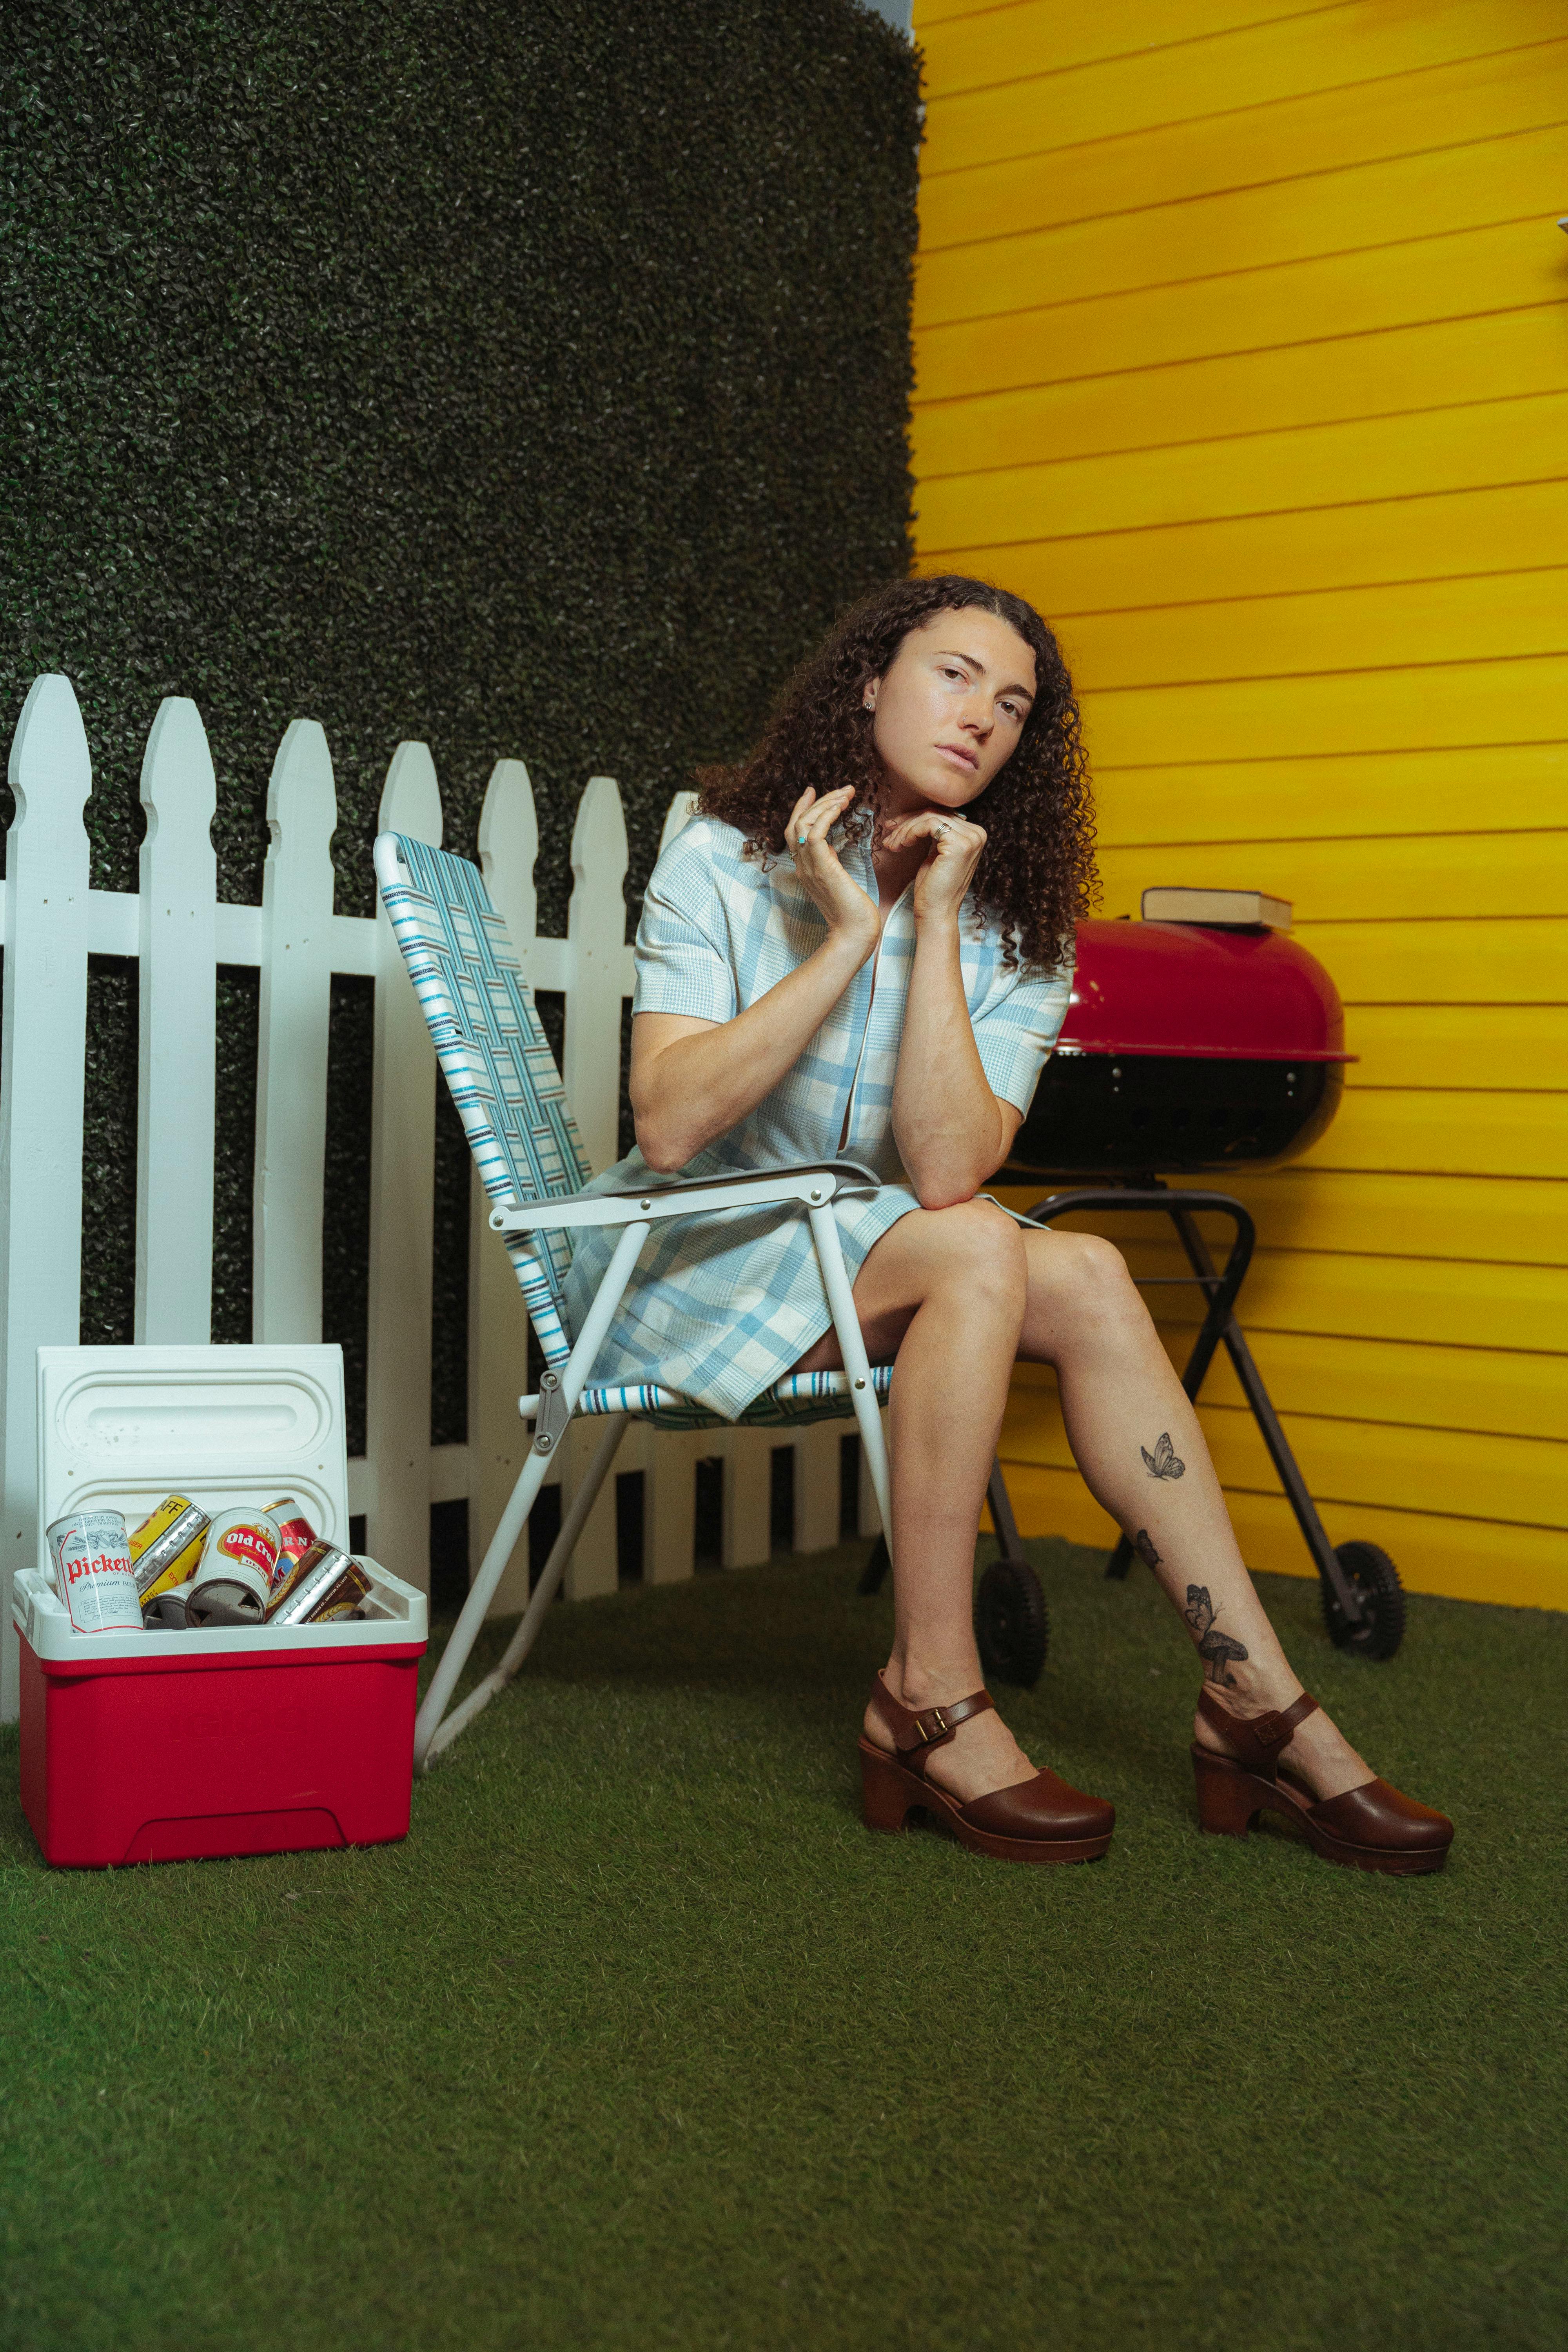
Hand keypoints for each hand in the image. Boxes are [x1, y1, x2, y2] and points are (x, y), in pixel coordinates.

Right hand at [788, 786, 878, 954]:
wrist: (854, 933)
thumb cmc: (854, 912)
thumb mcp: (839, 880)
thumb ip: (831, 863)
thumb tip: (832, 848)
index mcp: (806, 868)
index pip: (795, 832)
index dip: (802, 809)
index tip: (813, 791)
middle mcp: (803, 866)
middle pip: (796, 824)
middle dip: (815, 802)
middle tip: (837, 789)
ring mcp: (809, 867)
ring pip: (804, 825)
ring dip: (824, 805)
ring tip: (845, 794)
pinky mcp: (821, 867)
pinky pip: (815, 833)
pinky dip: (827, 815)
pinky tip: (842, 807)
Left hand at [881, 808, 985, 928]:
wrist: (937, 913)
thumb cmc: (933, 888)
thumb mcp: (935, 855)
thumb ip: (935, 835)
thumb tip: (917, 815)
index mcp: (974, 835)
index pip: (941, 815)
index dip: (914, 819)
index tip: (893, 827)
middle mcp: (977, 834)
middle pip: (935, 814)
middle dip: (907, 822)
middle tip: (888, 833)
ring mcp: (971, 838)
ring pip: (929, 817)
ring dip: (905, 829)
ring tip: (892, 844)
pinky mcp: (959, 843)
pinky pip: (928, 824)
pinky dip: (910, 832)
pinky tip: (901, 845)